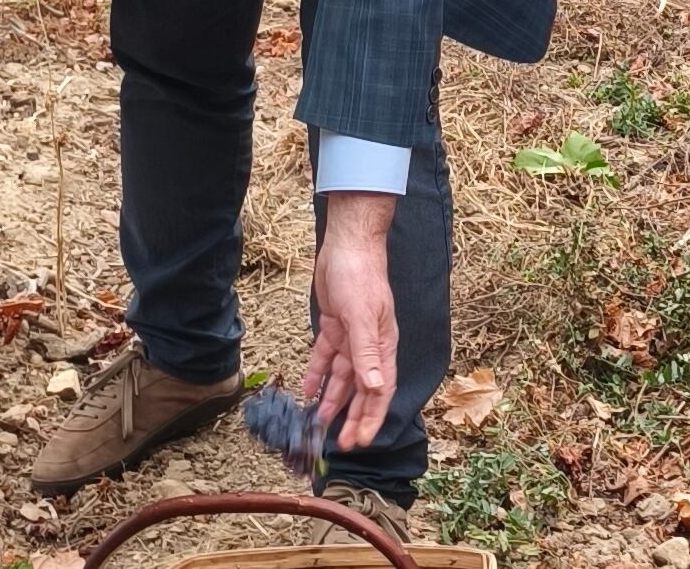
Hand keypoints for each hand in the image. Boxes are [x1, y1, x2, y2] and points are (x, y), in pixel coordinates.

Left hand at [303, 193, 397, 452]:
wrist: (347, 245)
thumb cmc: (361, 276)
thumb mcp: (361, 316)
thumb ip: (367, 353)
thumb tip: (374, 388)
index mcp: (382, 345)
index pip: (380, 390)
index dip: (372, 417)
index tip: (362, 441)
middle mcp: (369, 346)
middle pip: (361, 389)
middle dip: (353, 416)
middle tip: (342, 443)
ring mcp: (351, 337)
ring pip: (341, 377)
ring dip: (332, 399)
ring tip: (319, 423)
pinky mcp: (334, 327)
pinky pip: (325, 357)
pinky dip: (317, 374)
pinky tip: (307, 390)